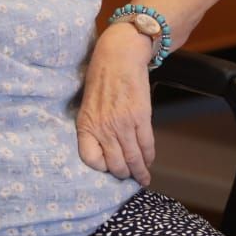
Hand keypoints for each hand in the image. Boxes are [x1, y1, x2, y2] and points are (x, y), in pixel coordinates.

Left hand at [76, 23, 155, 183]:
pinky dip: (149, 156)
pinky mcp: (140, 116)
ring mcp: (123, 124)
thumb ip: (94, 124)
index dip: (101, 167)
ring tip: (143, 178)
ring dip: (139, 171)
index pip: (90, 158)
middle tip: (130, 179)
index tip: (108, 169)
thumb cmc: (101, 76)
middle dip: (124, 175)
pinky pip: (146, 144)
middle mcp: (103, 128)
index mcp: (87, 124)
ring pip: (133, 158)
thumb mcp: (88, 103)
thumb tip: (105, 144)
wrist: (119, 56)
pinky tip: (149, 161)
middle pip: (115, 163)